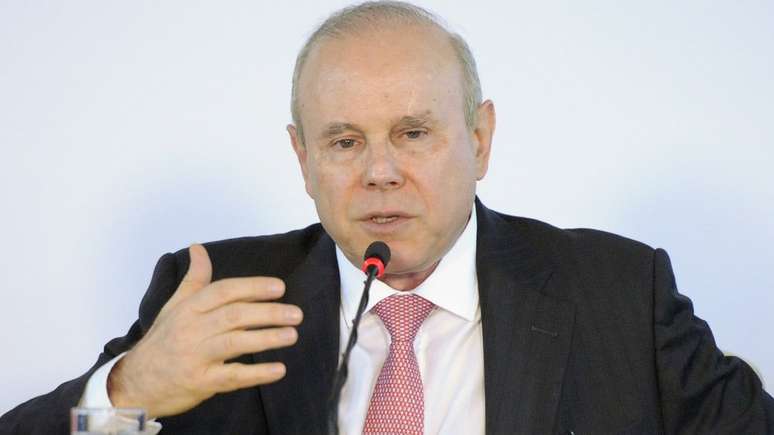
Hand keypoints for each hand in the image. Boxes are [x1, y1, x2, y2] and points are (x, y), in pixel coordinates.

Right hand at [107, 244, 302, 417]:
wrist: (136, 382)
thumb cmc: (162, 341)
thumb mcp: (175, 306)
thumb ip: (194, 278)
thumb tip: (199, 248)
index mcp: (189, 308)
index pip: (224, 291)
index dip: (252, 287)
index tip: (279, 288)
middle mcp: (192, 330)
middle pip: (234, 316)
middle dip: (267, 313)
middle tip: (296, 313)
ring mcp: (196, 357)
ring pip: (235, 343)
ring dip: (266, 338)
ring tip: (292, 335)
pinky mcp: (200, 382)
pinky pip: (232, 377)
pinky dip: (256, 374)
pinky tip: (278, 369)